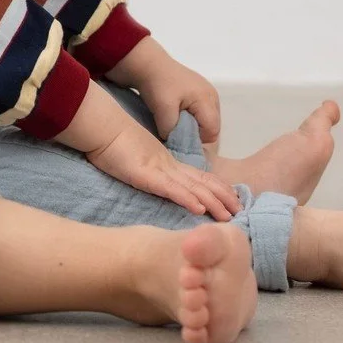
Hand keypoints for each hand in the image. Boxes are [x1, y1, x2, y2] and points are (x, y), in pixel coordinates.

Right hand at [55, 82, 239, 219]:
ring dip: (212, 203)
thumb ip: (149, 170)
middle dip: (223, 198)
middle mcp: (168, 166)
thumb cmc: (113, 142)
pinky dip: (186, 199)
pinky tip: (199, 208)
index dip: (217, 187)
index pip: (198, 176)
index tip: (233, 199)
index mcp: (166, 162)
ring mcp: (158, 170)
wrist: (102, 126)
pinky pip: (169, 189)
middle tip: (241, 213)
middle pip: (202, 182)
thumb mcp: (136, 159)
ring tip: (228, 217)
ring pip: (191, 188)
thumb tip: (157, 180)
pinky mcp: (146, 175)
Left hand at [111, 39, 221, 155]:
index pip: (212, 132)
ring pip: (204, 121)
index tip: (178, 140)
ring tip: (172, 123)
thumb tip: (173, 144)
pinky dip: (187, 118)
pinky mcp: (195, 93)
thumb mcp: (163, 109)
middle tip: (174, 133)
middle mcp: (211, 96)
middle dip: (194, 134)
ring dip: (190, 126)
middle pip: (211, 127)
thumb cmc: (156, 84)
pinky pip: (198, 113)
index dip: (197, 140)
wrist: (144, 62)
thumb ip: (172, 130)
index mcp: (207, 99)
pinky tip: (172, 116)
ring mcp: (204, 93)